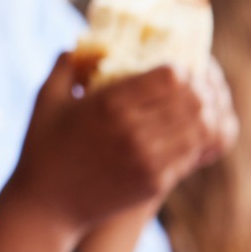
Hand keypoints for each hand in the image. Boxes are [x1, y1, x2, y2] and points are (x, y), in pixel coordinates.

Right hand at [10, 54, 230, 231]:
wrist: (45, 207)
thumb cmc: (42, 149)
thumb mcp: (45, 101)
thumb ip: (66, 67)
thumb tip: (82, 45)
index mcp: (108, 105)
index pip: (172, 76)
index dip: (184, 68)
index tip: (178, 68)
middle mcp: (133, 131)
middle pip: (194, 100)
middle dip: (203, 88)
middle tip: (198, 85)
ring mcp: (147, 160)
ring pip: (202, 128)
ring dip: (208, 114)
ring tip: (204, 107)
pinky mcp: (154, 183)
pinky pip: (193, 156)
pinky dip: (201, 141)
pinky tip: (197, 132)